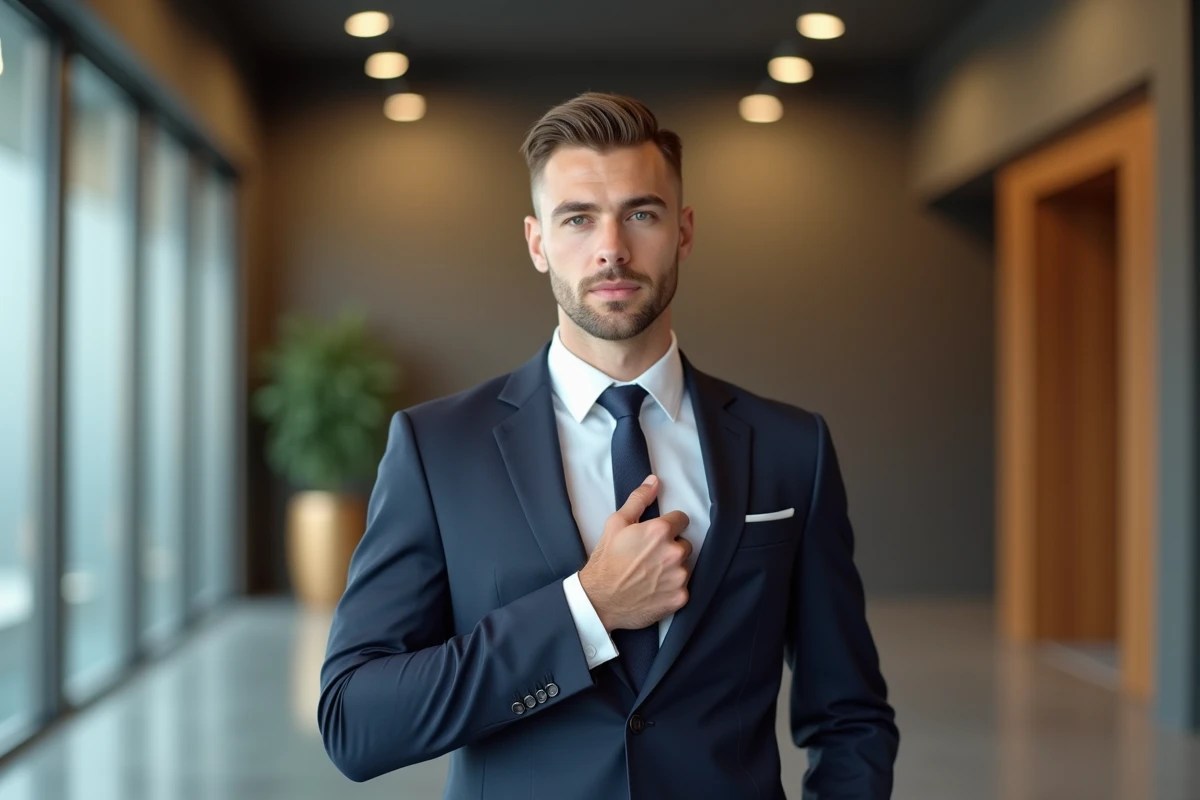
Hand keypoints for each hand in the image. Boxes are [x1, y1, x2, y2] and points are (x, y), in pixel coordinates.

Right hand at [577, 475, 691, 631]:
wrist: (599, 599)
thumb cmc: (606, 560)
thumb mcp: (616, 523)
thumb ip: (639, 499)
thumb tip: (654, 481)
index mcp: (660, 531)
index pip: (682, 519)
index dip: (669, 525)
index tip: (657, 536)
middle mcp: (674, 553)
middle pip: (685, 543)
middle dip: (672, 547)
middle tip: (651, 556)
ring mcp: (679, 577)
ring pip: (686, 566)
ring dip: (674, 567)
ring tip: (652, 574)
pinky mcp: (680, 597)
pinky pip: (683, 587)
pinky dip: (673, 588)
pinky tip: (655, 589)